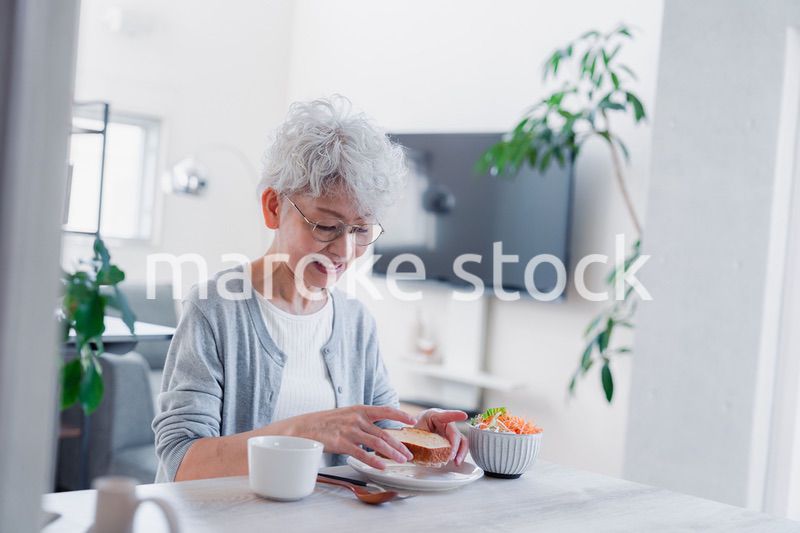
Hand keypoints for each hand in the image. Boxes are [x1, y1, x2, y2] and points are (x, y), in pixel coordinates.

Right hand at [278, 405, 416, 469]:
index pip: (385, 410)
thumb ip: (363, 421)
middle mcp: (357, 418)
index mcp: (360, 409)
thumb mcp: (346, 415)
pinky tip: (382, 467)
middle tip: (409, 454)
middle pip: (384, 432)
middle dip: (399, 445)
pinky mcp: (341, 443)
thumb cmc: (325, 422)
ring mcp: (349, 430)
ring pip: (377, 443)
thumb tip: (379, 432)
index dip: (401, 415)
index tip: (413, 421)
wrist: (303, 427)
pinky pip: (362, 454)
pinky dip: (374, 461)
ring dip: (392, 453)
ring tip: (401, 461)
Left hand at [413, 408, 468, 465]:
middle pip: (455, 434)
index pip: (446, 415)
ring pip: (461, 441)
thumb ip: (417, 439)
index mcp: (435, 416)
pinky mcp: (453, 441)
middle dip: (456, 446)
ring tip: (456, 462)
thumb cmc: (417, 426)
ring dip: (460, 453)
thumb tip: (416, 454)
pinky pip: (459, 448)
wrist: (418, 427)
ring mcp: (451, 432)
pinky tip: (455, 462)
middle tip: (451, 457)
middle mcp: (446, 423)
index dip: (455, 415)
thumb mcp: (415, 430)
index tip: (464, 416)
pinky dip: (458, 455)